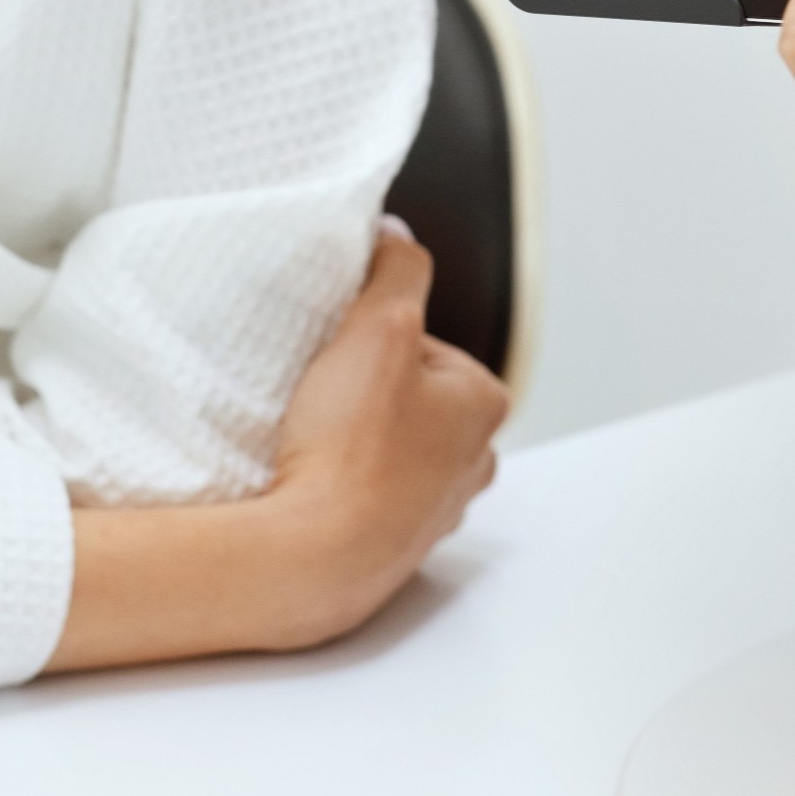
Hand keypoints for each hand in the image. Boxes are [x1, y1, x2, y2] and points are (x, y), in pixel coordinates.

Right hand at [252, 217, 510, 646]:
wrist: (312, 558)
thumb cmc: (353, 451)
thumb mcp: (378, 329)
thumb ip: (396, 273)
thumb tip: (397, 237)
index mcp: (484, 406)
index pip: (427, 346)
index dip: (375, 341)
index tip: (341, 356)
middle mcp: (472, 463)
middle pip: (408, 400)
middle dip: (366, 396)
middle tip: (322, 401)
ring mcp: (434, 513)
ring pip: (387, 453)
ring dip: (352, 446)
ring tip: (311, 444)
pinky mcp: (393, 552)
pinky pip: (364, 503)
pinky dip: (339, 492)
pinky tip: (310, 487)